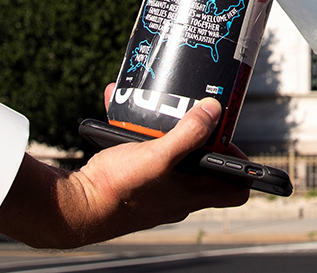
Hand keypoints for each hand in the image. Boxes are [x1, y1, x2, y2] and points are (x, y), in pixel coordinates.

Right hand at [0, 94, 246, 247]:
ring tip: (157, 110)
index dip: (241, 167)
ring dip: (167, 133)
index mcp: (192, 194)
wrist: (75, 207)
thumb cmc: (118, 190)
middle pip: (204, 168)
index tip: (230, 139)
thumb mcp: (158, 156)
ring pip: (172, 158)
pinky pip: (144, 155)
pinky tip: (122, 113)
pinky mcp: (134, 182)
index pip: (236, 190)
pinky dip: (137, 135)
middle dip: (200, 137)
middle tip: (194, 113)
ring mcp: (156, 190)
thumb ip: (188, 133)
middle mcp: (178, 196)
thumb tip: (215, 109)